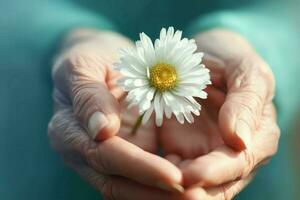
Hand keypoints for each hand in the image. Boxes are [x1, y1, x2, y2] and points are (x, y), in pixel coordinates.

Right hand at [48, 29, 183, 199]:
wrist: (101, 61)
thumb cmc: (91, 57)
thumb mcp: (84, 65)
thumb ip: (89, 96)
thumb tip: (100, 131)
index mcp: (68, 130)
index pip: (104, 156)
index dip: (140, 168)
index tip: (175, 176)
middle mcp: (83, 152)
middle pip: (118, 183)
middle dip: (156, 193)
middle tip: (197, 196)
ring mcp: (104, 158)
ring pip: (131, 188)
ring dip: (163, 196)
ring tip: (199, 196)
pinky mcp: (125, 155)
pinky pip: (143, 179)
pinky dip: (164, 187)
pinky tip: (192, 187)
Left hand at [158, 29, 279, 198]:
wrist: (202, 57)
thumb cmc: (227, 58)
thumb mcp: (243, 69)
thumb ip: (245, 101)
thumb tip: (240, 140)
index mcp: (258, 135)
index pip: (240, 163)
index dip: (215, 173)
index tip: (189, 175)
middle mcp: (233, 153)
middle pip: (215, 186)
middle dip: (189, 191)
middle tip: (161, 186)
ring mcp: (206, 156)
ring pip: (192, 187)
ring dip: (169, 191)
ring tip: (143, 185)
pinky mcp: (182, 152)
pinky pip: (170, 173)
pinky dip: (156, 179)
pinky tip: (138, 175)